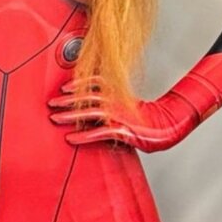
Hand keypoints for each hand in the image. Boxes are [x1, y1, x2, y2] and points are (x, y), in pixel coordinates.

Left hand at [48, 79, 200, 151]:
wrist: (170, 126)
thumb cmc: (149, 119)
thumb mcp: (129, 107)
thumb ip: (113, 104)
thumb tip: (97, 108)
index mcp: (118, 94)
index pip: (95, 82)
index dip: (79, 83)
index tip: (64, 88)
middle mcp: (117, 102)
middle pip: (88, 96)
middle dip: (67, 99)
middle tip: (51, 103)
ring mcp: (120, 115)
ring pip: (90, 111)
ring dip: (70, 115)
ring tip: (55, 118)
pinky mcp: (123, 130)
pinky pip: (99, 133)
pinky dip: (84, 135)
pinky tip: (71, 138)